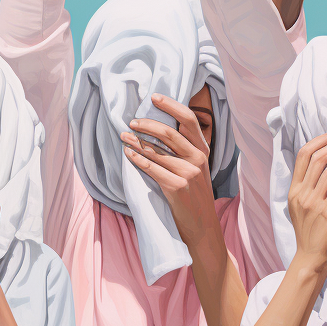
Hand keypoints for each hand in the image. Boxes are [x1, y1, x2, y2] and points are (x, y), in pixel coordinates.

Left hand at [120, 94, 218, 250]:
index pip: (189, 119)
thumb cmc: (194, 196)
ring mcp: (189, 172)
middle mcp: (198, 158)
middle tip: (132, 122)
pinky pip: (152, 168)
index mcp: (203, 150)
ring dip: (136, 142)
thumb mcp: (196, 169)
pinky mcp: (177, 186)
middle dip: (147, 124)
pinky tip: (128, 154)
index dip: (171, 105)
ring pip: (157, 150)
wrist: (202, 227)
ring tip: (123, 137)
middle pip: (170, 132)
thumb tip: (159, 129)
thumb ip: (184, 150)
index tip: (154, 97)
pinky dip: (137, 159)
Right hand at [288, 131, 326, 278]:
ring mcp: (312, 202)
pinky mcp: (326, 213)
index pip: (303, 154)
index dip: (321, 139)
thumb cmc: (311, 232)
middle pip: (317, 157)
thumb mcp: (302, 206)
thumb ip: (310, 186)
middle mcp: (301, 192)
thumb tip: (324, 165)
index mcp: (294, 189)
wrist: (311, 258)